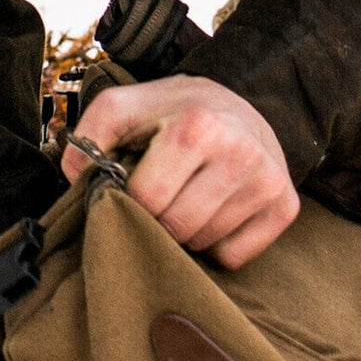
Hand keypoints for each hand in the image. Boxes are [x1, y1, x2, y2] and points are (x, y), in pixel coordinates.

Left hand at [60, 74, 298, 267]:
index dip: (131, 197)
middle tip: (161, 191)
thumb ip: (90, 134)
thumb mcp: (125, 105)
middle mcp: (239, 153)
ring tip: (187, 193)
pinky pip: (235, 256)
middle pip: (177, 227)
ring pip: (205, 243)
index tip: (133, 182)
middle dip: (158, 217)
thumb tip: (74, 177)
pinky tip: (215, 207)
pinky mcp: (285, 205)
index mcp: (197, 126)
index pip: (147, 199)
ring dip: (186, 230)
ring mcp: (267, 181)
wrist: (238, 103)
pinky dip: (217, 243)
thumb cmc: (173, 110)